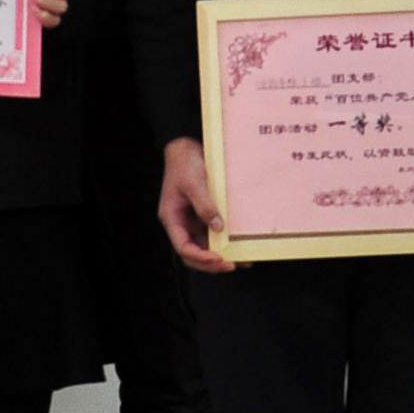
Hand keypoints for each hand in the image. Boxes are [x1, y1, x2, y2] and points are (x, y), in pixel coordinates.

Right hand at [157, 137, 231, 273]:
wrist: (186, 148)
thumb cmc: (184, 163)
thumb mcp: (194, 183)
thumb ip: (205, 206)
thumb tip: (218, 227)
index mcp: (172, 218)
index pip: (183, 247)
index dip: (200, 257)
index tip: (218, 258)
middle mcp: (182, 224)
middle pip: (193, 253)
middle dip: (211, 263)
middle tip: (232, 264)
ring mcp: (193, 221)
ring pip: (205, 246)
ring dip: (221, 255)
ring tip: (241, 259)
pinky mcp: (204, 216)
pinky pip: (214, 234)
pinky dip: (225, 242)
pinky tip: (239, 245)